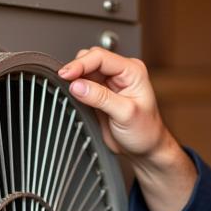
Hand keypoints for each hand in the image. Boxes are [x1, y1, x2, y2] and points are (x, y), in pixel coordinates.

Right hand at [59, 48, 197, 210]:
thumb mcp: (124, 115)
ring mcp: (109, 85)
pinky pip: (82, 85)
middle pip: (89, 60)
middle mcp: (120, 75)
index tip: (66, 74)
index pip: (100, 57)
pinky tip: (71, 95)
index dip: (80, 63)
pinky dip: (74, 88)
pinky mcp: (100, 96)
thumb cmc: (146, 135)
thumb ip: (101, 98)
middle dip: (76, 68)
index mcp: (132, 72)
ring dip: (75, 78)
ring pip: (84, 72)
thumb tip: (79, 85)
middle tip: (63, 81)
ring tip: (68, 90)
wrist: (147, 152)